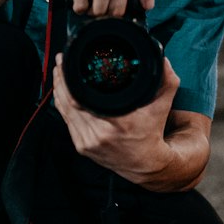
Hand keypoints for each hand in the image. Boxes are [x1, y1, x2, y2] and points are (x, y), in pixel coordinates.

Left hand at [52, 53, 180, 179]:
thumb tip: (162, 59)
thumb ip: (166, 81)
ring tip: (58, 71)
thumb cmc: (152, 133)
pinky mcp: (81, 147)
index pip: (80, 97)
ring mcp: (87, 142)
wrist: (146, 164)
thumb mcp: (162, 106)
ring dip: (58, 89)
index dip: (69, 78)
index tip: (68, 61)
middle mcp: (98, 135)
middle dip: (61, 79)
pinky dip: (62, 105)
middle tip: (61, 60)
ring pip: (64, 111)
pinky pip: (66, 121)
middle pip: (68, 102)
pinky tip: (61, 92)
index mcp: (116, 123)